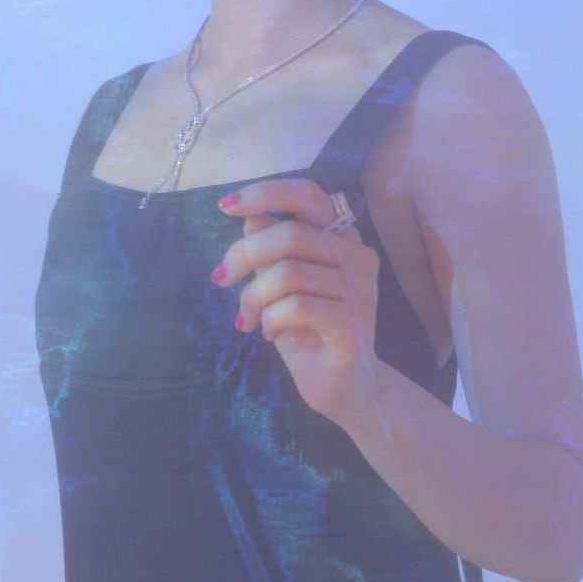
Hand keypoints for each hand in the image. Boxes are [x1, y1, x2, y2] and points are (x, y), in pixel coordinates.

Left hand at [210, 178, 381, 428]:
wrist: (340, 388)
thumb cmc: (307, 332)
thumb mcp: (278, 285)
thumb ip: (270, 247)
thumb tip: (250, 214)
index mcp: (341, 239)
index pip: (308, 195)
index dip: (266, 193)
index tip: (225, 206)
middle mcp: (357, 257)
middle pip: (290, 233)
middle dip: (244, 255)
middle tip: (222, 280)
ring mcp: (360, 291)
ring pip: (289, 272)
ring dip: (254, 297)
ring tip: (247, 319)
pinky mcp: (353, 324)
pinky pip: (298, 306)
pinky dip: (271, 318)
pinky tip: (269, 333)